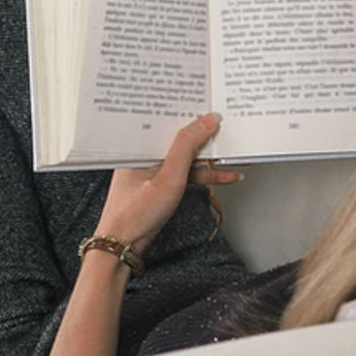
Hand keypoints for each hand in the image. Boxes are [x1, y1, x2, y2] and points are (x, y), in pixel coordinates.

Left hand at [94, 113, 240, 255]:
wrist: (122, 246)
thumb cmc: (135, 214)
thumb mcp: (169, 176)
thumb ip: (188, 146)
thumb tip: (206, 121)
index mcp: (137, 143)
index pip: (167, 118)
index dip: (191, 112)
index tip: (214, 108)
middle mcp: (143, 152)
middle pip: (178, 136)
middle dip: (204, 134)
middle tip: (228, 128)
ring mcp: (152, 167)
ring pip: (185, 154)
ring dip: (208, 157)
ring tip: (233, 154)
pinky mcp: (159, 181)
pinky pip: (184, 171)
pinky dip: (203, 173)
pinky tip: (224, 174)